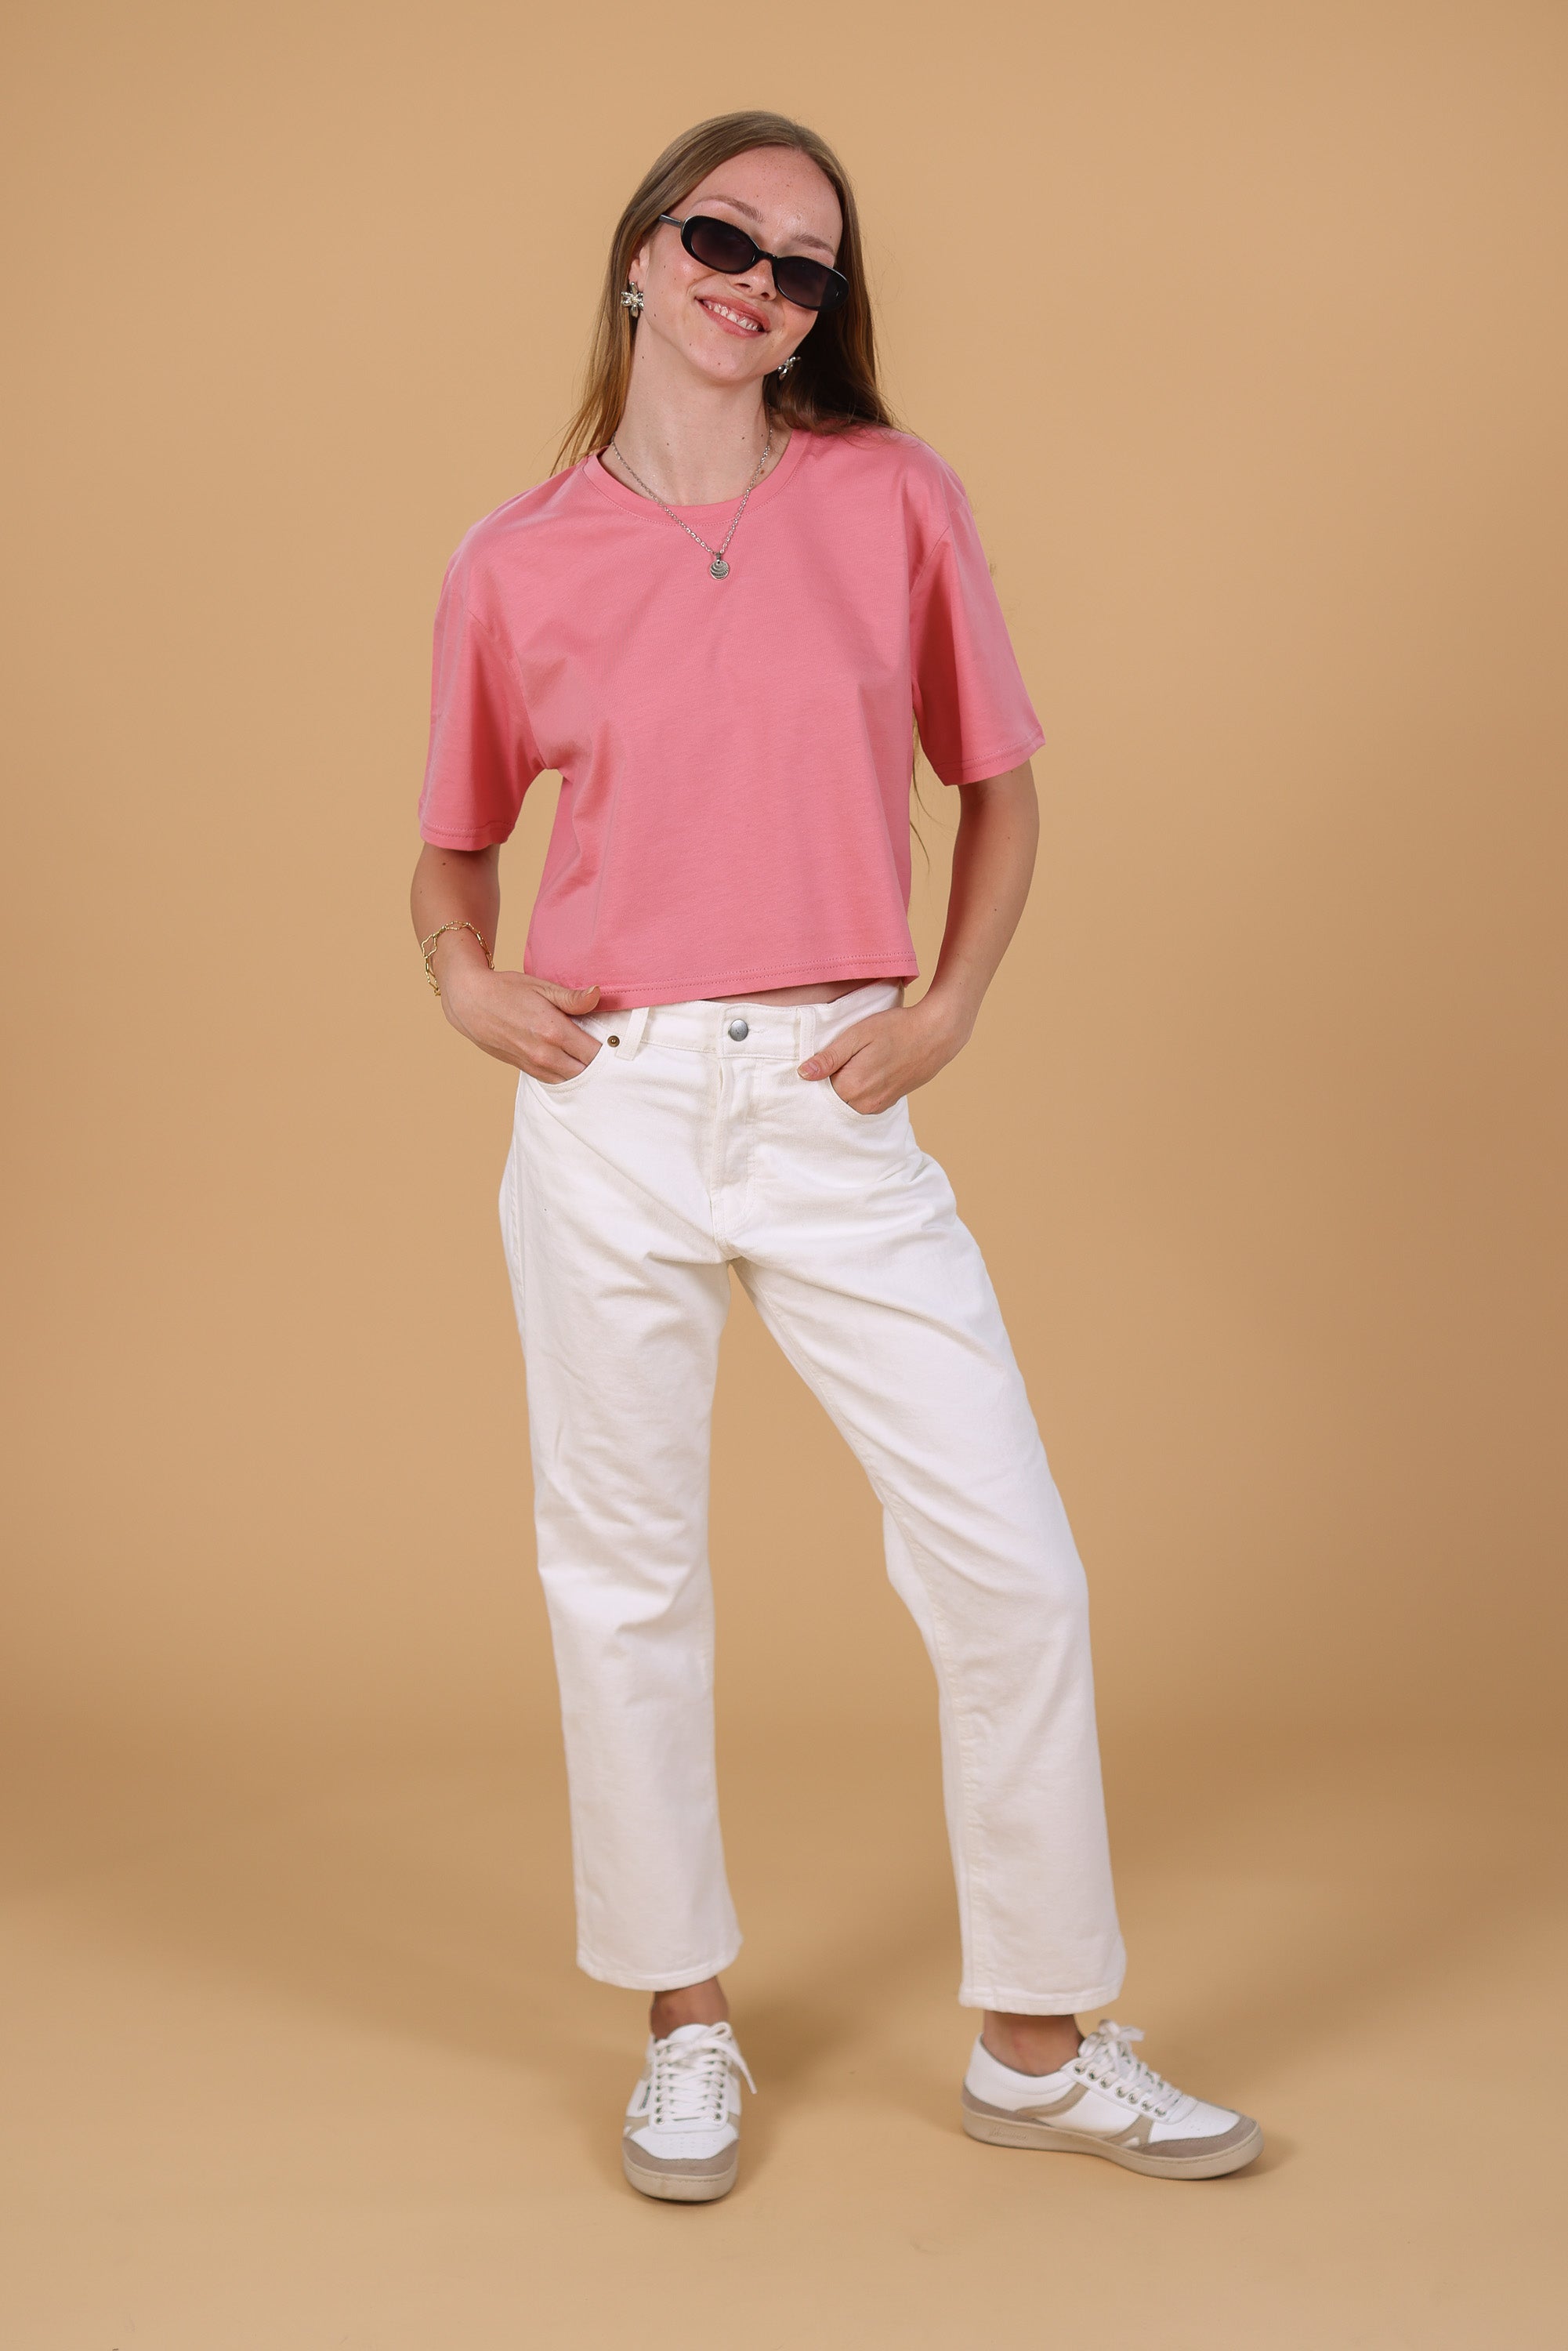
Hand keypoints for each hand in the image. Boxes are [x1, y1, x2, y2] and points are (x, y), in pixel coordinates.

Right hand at [441, 958, 603, 1081]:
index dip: (611, 1052)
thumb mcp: (541, 987)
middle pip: (586, 1073)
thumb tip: (598, 994)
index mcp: (553, 1031)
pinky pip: (554, 1080)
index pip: (595, 1053)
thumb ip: (572, 998)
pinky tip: (574, 1065)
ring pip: (571, 1081)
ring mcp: (533, 1064)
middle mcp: (544, 1053)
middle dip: (601, 1066)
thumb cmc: (507, 990)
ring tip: (596, 1063)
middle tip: (612, 1056)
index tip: (619, 1045)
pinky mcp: (525, 1069)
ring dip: (584, 1074)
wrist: (469, 1002)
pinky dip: (567, 1076)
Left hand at [796, 994, 971, 1113]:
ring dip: (844, 1086)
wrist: (936, 1034)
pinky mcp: (887, 1103)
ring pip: (846, 1101)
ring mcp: (877, 1106)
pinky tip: (867, 1069)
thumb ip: (830, 1057)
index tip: (822, 1060)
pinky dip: (858, 1090)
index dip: (816, 1075)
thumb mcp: (858, 1035)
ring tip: (855, 1061)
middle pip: (831, 1098)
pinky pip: (861, 1102)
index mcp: (852, 1087)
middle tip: (839, 1057)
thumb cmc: (896, 1028)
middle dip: (828, 1082)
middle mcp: (863, 1103)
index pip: (817, 1090)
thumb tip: (803, 1073)